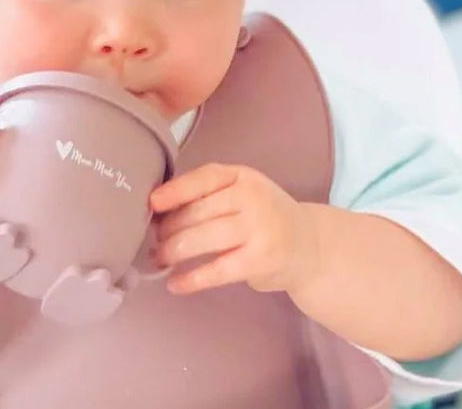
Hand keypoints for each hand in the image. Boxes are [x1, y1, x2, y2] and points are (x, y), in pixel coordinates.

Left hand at [150, 163, 318, 294]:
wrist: (309, 245)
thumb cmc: (263, 216)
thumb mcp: (243, 193)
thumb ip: (210, 195)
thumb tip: (159, 211)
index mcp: (242, 176)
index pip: (203, 178)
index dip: (175, 191)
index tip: (152, 203)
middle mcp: (252, 198)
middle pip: (198, 212)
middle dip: (169, 228)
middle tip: (154, 240)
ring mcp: (259, 228)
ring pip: (203, 239)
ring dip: (174, 251)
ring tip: (159, 259)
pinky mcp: (260, 261)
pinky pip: (217, 270)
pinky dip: (192, 279)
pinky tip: (175, 284)